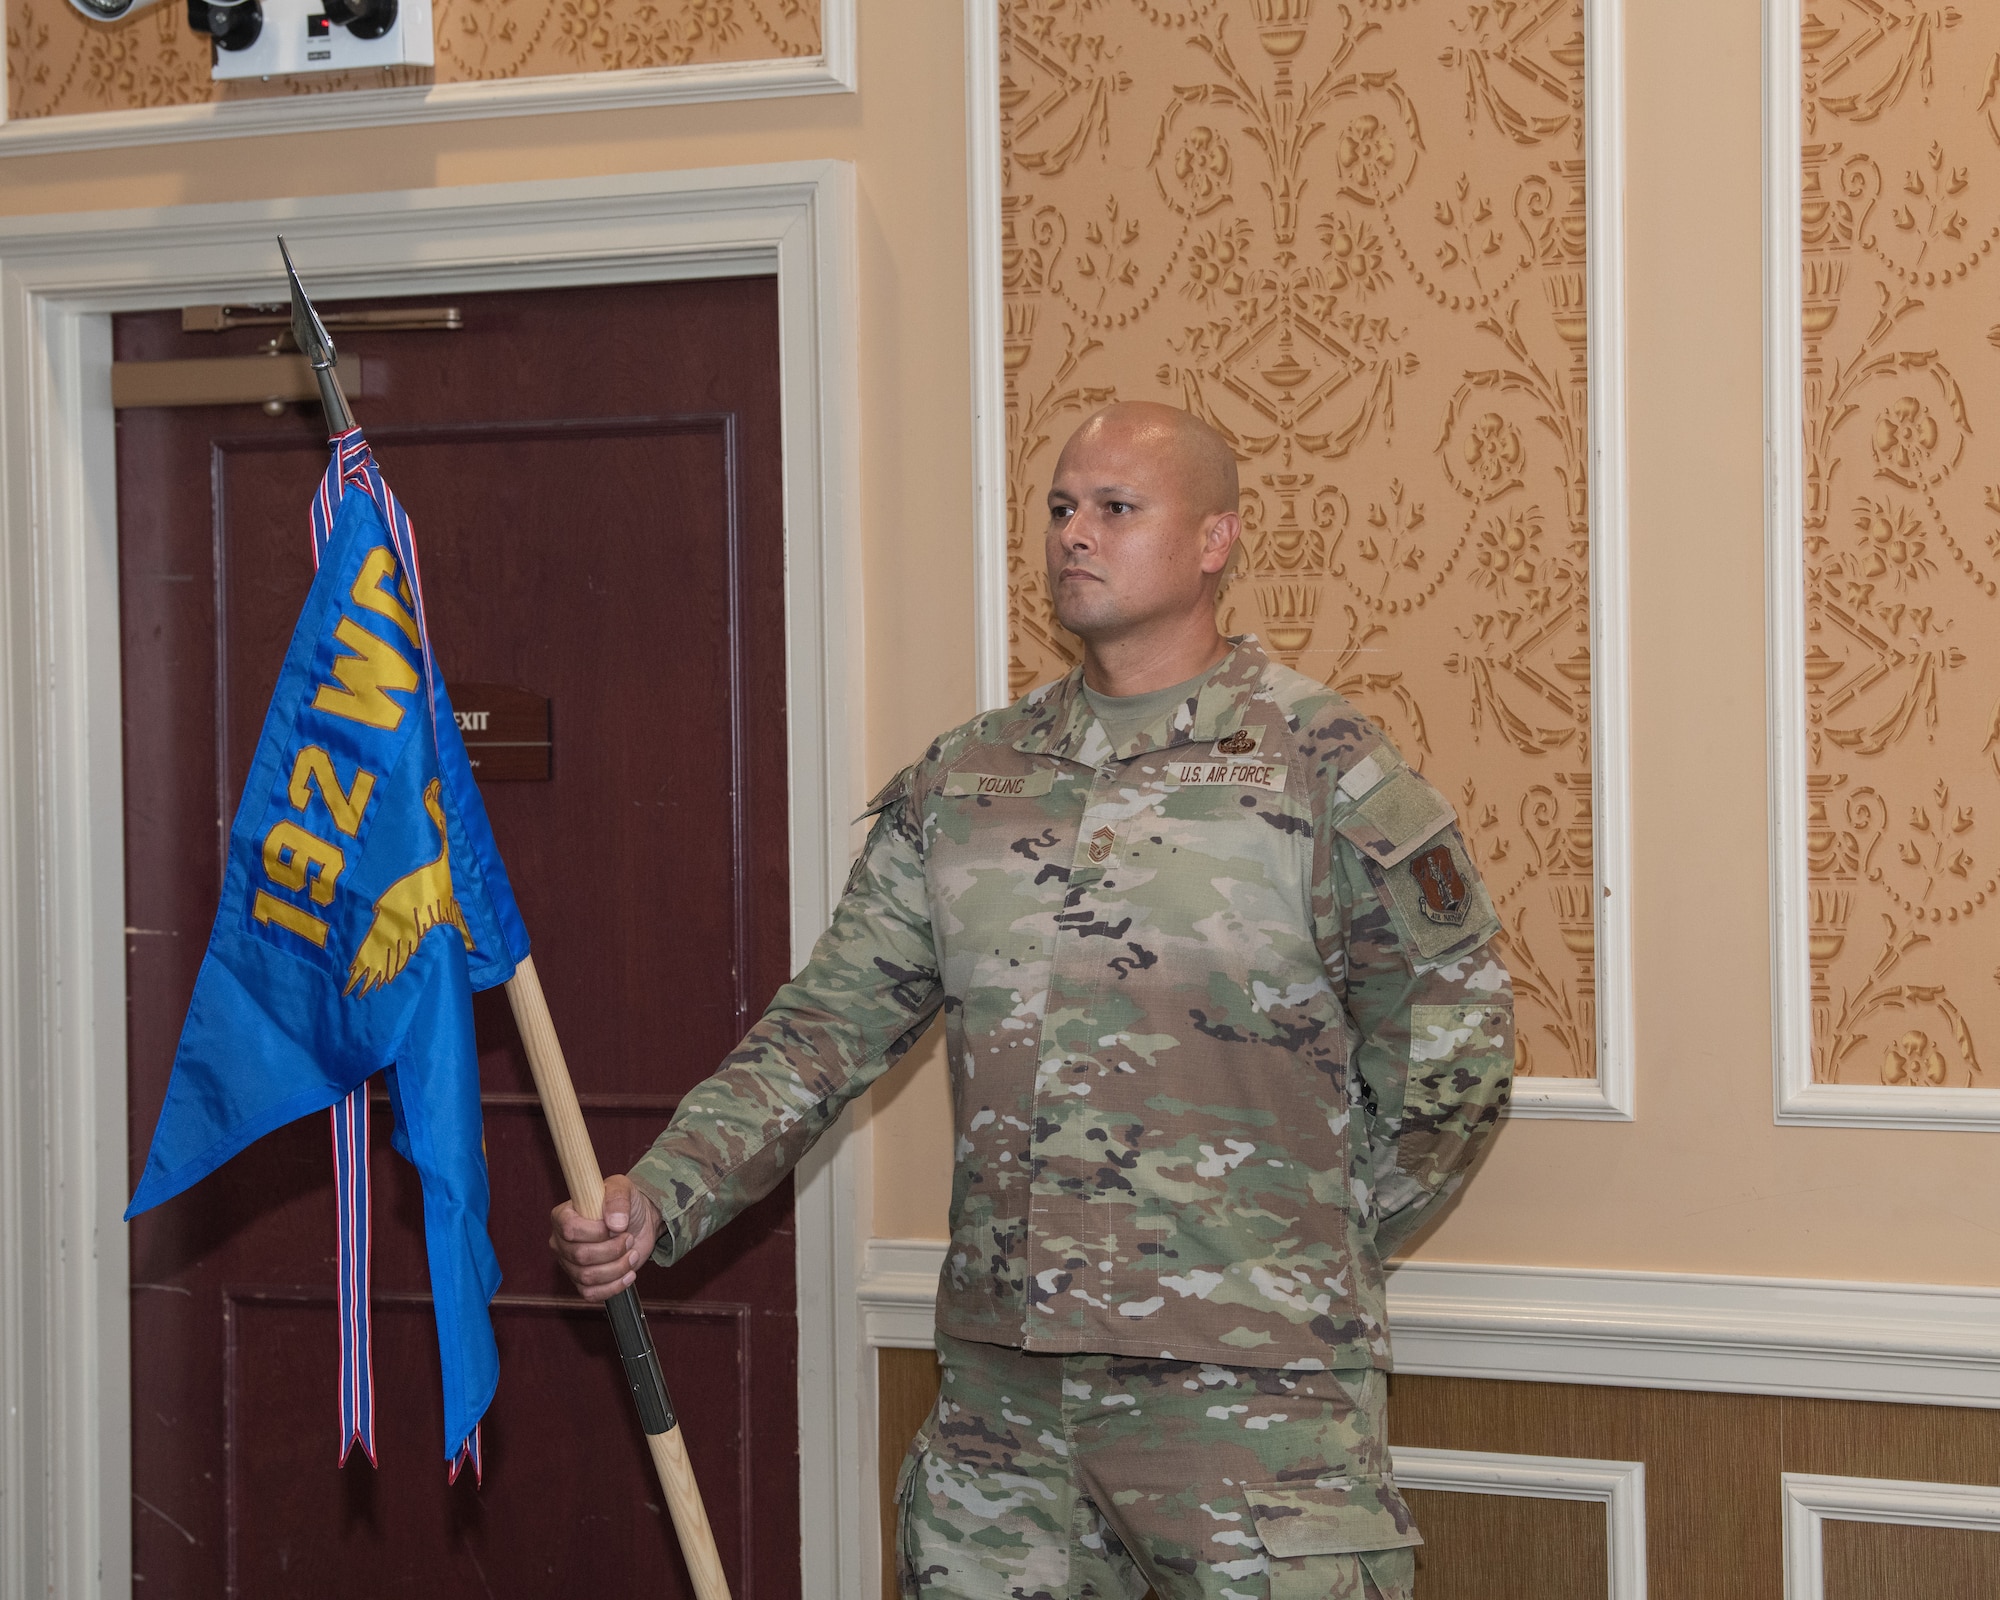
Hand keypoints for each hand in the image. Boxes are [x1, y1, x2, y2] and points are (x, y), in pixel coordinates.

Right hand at [550, 1173, 659, 1302]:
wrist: (638, 1224)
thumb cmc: (625, 1204)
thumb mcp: (623, 1189)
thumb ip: (617, 1199)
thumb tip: (615, 1223)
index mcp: (563, 1216)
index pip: (570, 1229)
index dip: (596, 1231)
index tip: (617, 1226)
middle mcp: (561, 1242)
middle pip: (581, 1255)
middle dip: (613, 1249)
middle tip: (629, 1238)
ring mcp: (570, 1264)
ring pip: (588, 1277)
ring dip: (618, 1267)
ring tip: (632, 1253)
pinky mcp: (583, 1282)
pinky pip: (591, 1294)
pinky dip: (614, 1286)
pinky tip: (629, 1274)